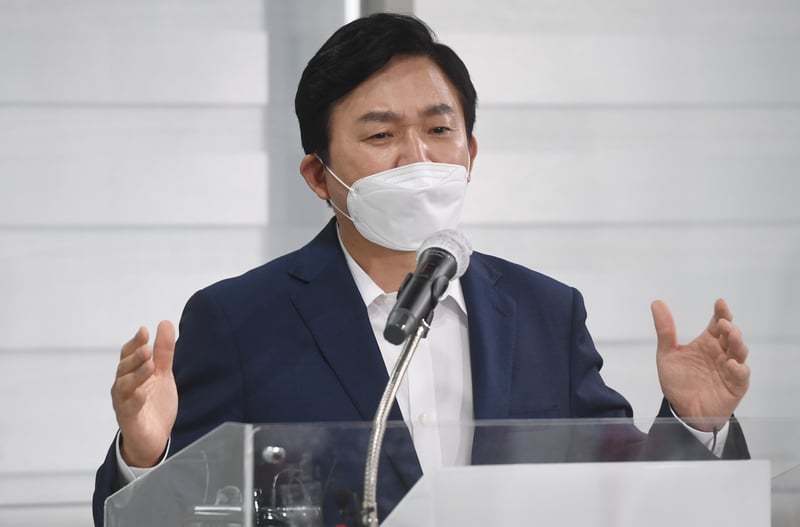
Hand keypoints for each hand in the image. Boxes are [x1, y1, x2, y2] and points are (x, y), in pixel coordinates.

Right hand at [111, 320, 177, 466]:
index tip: (144, 331)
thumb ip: (163, 351)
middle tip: (147, 348)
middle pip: (124, 369)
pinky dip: (134, 401)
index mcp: (131, 375)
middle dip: (135, 358)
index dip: (134, 343)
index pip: (128, 355)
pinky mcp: (129, 422)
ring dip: (135, 376)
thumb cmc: (154, 404)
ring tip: (149, 366)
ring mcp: (124, 405)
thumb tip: (164, 323)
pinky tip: (141, 393)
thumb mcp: (162, 374)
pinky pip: (128, 410)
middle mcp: (124, 388)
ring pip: (123, 388)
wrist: (154, 438)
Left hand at [652, 298, 749, 430]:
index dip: (721, 312)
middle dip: (729, 327)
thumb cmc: (678, 381)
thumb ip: (665, 330)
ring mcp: (730, 368)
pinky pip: (741, 375)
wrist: (683, 410)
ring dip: (737, 343)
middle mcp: (721, 353)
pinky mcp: (735, 385)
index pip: (717, 323)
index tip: (720, 302)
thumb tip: (657, 303)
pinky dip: (739, 369)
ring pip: (739, 352)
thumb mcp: (667, 354)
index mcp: (707, 343)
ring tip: (731, 335)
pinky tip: (732, 364)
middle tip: (723, 322)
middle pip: (731, 336)